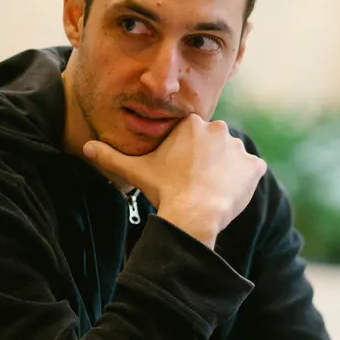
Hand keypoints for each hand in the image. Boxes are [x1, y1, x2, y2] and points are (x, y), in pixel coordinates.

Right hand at [82, 116, 266, 246]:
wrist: (193, 214)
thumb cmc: (164, 191)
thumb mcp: (134, 171)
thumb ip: (110, 157)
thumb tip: (85, 148)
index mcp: (190, 124)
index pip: (191, 137)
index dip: (186, 156)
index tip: (180, 172)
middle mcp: (217, 129)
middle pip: (212, 145)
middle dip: (206, 161)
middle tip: (194, 184)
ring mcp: (238, 147)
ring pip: (231, 157)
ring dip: (225, 171)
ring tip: (210, 191)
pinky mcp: (254, 167)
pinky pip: (251, 172)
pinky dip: (243, 182)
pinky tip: (228, 194)